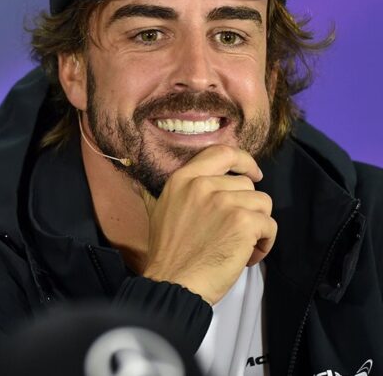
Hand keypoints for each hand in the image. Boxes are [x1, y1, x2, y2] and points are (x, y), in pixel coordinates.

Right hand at [139, 144, 276, 305]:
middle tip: (234, 232)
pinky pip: (270, 225)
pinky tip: (247, 256)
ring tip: (241, 246)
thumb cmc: (169, 254)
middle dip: (247, 208)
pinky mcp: (243, 222)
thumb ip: (185, 191)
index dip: (243, 161)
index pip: (221, 152)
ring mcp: (224, 201)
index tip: (253, 174)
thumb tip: (195, 182)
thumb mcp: (165, 209)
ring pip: (262, 203)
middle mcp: (203, 184)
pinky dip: (264, 243)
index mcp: (183, 179)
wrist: (175, 282)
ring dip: (257, 226)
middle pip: (246, 184)